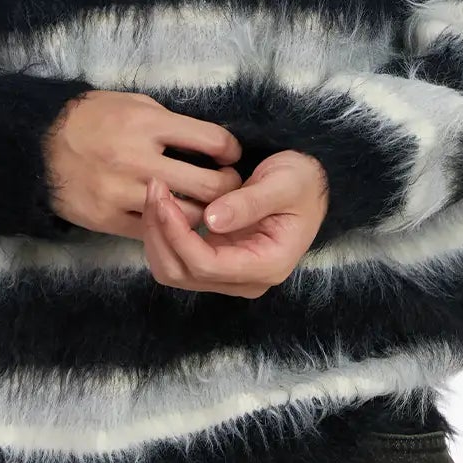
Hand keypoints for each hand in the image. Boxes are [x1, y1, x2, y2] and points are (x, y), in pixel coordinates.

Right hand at [44, 89, 245, 238]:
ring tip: (205, 205)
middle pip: (209, 186)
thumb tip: (207, 142)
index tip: (230, 155)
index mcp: (147, 124)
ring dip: (204, 212)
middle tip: (229, 186)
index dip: (230, 150)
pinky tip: (174, 219)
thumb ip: (168, 122)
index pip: (211, 141)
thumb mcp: (132, 104)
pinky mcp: (108, 218)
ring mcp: (122, 192)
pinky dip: (169, 226)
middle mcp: (138, 160)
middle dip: (228, 187)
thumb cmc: (89, 118)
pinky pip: (152, 230)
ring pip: (186, 215)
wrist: (36, 145)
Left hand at [140, 150, 329, 299]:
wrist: (308, 186)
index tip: (164, 199)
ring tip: (156, 193)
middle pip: (183, 274)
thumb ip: (249, 203)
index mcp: (267, 265)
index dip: (178, 235)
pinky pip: (176, 260)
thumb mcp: (284, 183)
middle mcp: (246, 281)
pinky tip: (163, 205)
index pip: (207, 266)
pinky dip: (162, 236)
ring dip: (156, 235)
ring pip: (173, 271)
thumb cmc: (301, 182)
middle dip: (160, 234)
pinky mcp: (216, 264)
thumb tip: (212, 220)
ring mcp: (229, 276)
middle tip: (154, 188)